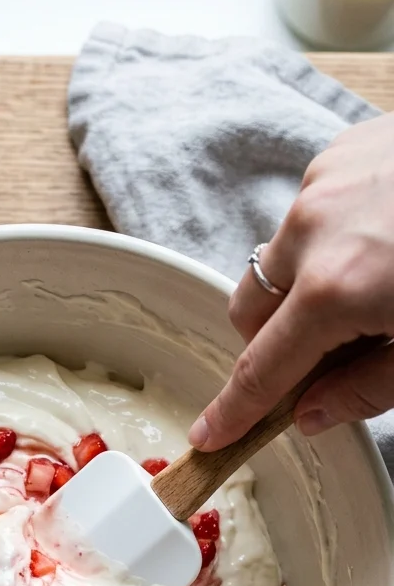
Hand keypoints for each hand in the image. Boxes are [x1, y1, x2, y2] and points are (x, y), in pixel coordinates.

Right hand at [188, 113, 393, 451]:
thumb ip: (369, 388)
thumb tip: (312, 414)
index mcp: (335, 291)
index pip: (261, 370)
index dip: (234, 411)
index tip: (209, 435)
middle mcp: (313, 230)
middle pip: (250, 311)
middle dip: (273, 343)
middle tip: (331, 357)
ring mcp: (322, 182)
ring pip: (278, 259)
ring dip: (305, 287)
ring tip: (375, 285)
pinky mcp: (341, 150)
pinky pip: (308, 212)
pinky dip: (330, 238)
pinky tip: (385, 238)